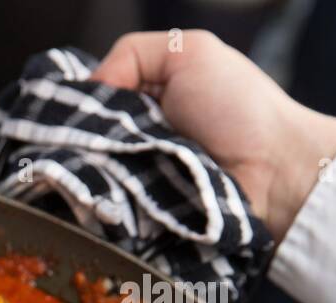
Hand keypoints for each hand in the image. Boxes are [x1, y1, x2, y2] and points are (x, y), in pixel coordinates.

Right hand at [93, 30, 335, 240]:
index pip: (85, 102)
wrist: (274, 172)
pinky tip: (99, 201)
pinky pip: (105, 212)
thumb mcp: (190, 52)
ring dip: (88, 175)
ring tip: (91, 174)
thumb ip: (131, 54)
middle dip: (75, 143)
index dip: (71, 105)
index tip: (61, 113)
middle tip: (75, 146)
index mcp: (140, 100)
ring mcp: (133, 180)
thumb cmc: (240, 109)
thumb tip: (86, 89)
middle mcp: (132, 140)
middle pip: (78, 143)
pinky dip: (102, 205)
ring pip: (85, 179)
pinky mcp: (139, 216)